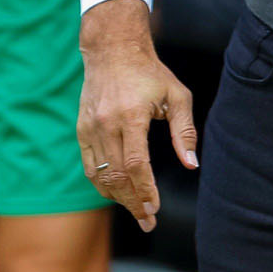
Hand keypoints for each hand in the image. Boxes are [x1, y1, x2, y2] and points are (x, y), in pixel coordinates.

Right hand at [77, 0, 197, 232]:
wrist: (113, 50)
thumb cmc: (151, 73)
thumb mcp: (177, 96)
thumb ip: (185, 132)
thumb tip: (191, 165)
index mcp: (131, 116)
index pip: (135, 164)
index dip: (145, 190)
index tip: (155, 209)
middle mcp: (106, 124)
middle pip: (117, 176)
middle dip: (133, 203)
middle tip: (149, 221)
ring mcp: (90, 128)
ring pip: (100, 175)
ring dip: (118, 198)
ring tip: (137, 212)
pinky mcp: (81, 130)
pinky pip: (88, 166)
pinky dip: (102, 184)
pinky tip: (116, 195)